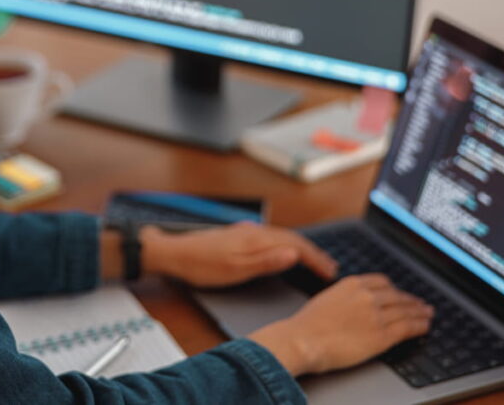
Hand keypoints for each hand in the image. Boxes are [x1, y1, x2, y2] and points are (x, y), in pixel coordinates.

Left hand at [142, 221, 337, 286]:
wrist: (173, 253)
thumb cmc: (201, 265)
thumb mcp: (235, 270)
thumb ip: (265, 262)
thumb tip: (294, 254)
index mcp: (256, 239)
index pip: (296, 245)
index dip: (315, 259)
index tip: (330, 272)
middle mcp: (253, 231)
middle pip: (291, 238)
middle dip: (313, 252)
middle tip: (329, 267)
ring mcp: (245, 232)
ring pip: (281, 237)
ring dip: (300, 248)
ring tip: (313, 261)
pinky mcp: (238, 236)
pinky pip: (270, 238)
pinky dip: (284, 245)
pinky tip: (283, 252)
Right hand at [249, 274, 433, 375]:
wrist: (304, 339)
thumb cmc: (307, 324)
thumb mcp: (326, 299)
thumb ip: (344, 298)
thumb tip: (353, 306)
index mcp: (352, 283)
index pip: (382, 282)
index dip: (394, 289)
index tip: (399, 294)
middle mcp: (367, 295)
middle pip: (397, 296)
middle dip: (410, 300)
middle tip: (420, 304)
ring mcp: (376, 314)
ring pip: (405, 310)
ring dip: (419, 312)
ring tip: (428, 314)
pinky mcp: (382, 334)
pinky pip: (407, 327)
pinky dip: (419, 326)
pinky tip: (424, 326)